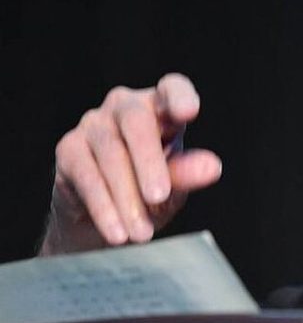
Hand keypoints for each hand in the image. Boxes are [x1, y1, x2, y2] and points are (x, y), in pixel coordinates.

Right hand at [38, 72, 222, 255]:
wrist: (106, 219)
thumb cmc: (148, 191)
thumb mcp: (175, 186)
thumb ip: (188, 173)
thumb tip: (212, 166)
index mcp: (161, 108)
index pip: (172, 88)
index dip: (179, 96)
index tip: (188, 113)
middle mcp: (125, 107)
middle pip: (137, 122)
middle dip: (149, 162)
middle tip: (159, 197)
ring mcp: (94, 125)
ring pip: (110, 153)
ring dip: (126, 196)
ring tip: (141, 233)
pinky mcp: (69, 149)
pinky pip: (86, 175)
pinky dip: (103, 206)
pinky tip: (117, 232)